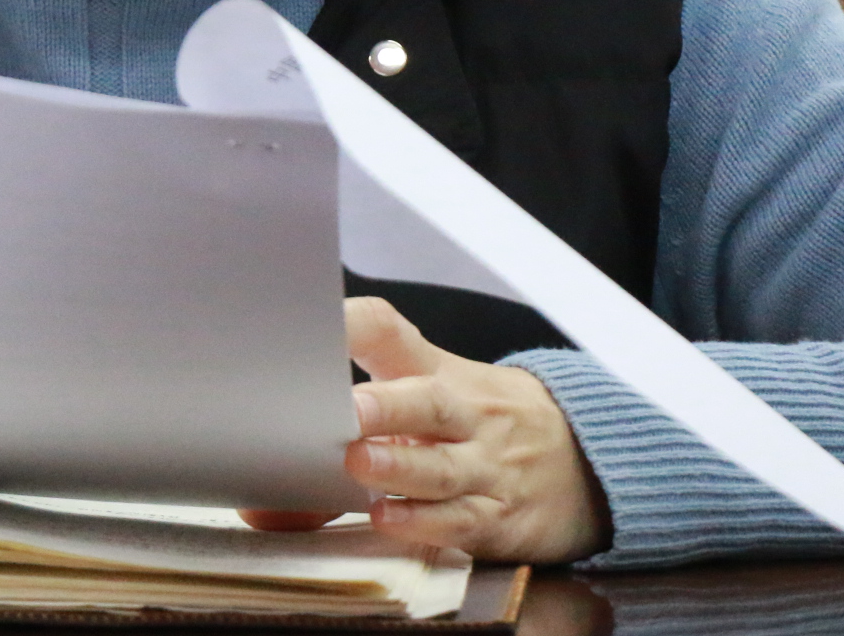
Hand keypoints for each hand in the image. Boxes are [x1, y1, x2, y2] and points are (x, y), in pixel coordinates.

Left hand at [242, 297, 609, 562]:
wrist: (585, 458)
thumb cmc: (480, 427)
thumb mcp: (433, 404)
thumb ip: (353, 434)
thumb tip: (258, 496)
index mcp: (436, 372)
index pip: (388, 330)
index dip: (351, 323)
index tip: (315, 322)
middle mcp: (464, 414)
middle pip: (430, 401)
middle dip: (388, 406)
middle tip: (348, 412)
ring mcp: (486, 464)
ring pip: (443, 466)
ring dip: (400, 468)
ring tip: (361, 464)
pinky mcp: (499, 515)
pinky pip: (461, 518)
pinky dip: (424, 522)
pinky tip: (391, 518)